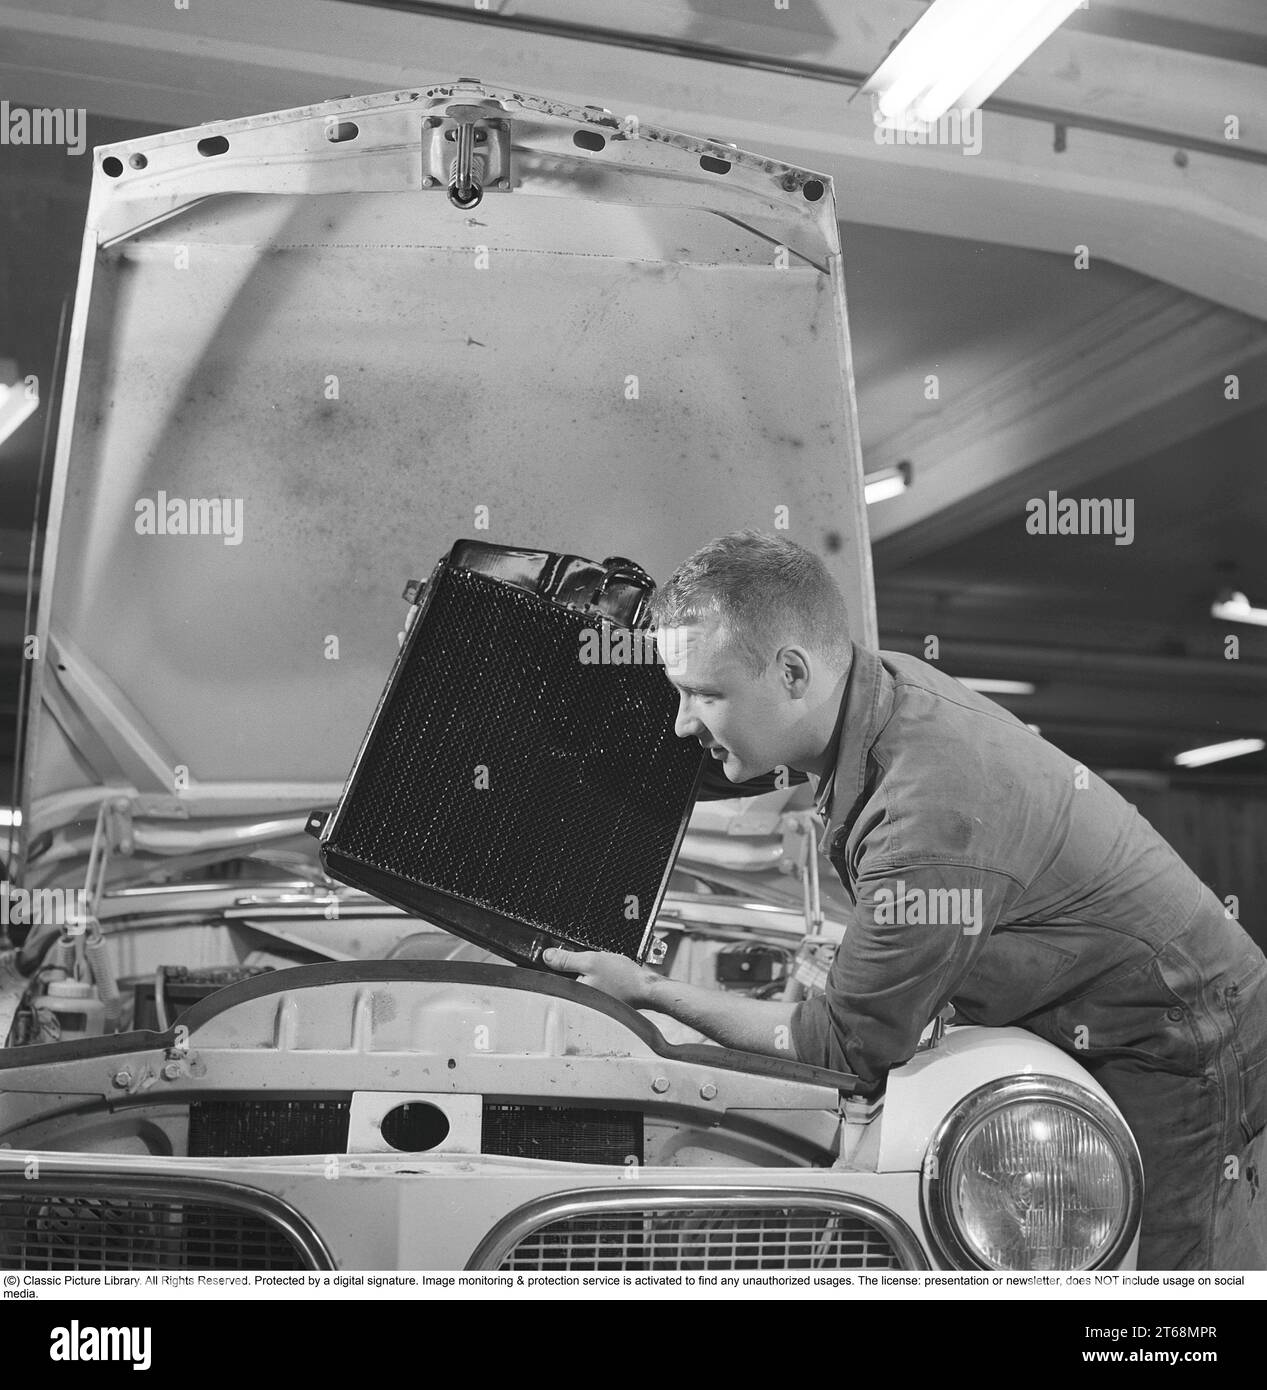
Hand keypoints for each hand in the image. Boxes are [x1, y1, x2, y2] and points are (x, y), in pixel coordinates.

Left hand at [542, 948, 661, 1007]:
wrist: (646, 988)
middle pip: (566, 980)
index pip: (553, 978)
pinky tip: (605, 974)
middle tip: (590, 964)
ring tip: (601, 970)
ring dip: (585, 972)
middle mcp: (579, 1003)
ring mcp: (589, 1002)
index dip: (556, 964)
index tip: (562, 956)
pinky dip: (594, 977)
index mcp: (573, 995)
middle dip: (573, 968)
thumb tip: (546, 956)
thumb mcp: (591, 961)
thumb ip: (566, 959)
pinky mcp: (598, 1000)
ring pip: (578, 981)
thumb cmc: (623, 978)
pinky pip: (589, 985)